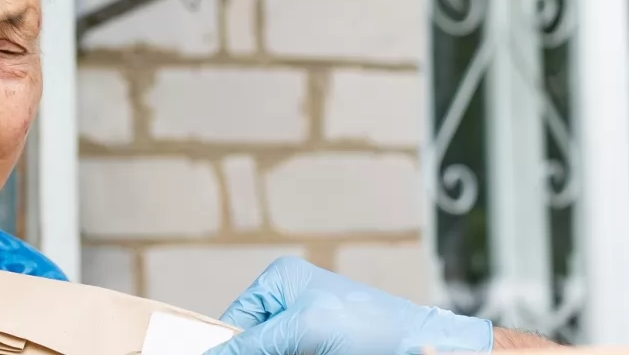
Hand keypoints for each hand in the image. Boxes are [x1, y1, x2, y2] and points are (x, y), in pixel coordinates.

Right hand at [205, 257, 492, 354]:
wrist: (417, 344)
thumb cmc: (369, 325)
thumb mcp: (302, 330)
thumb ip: (253, 343)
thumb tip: (211, 354)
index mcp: (279, 281)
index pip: (232, 321)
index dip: (226, 346)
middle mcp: (287, 302)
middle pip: (250, 342)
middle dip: (249, 352)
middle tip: (286, 352)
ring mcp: (303, 330)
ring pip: (269, 350)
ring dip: (272, 354)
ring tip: (311, 350)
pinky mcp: (316, 348)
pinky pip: (286, 352)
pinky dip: (286, 354)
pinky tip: (313, 353)